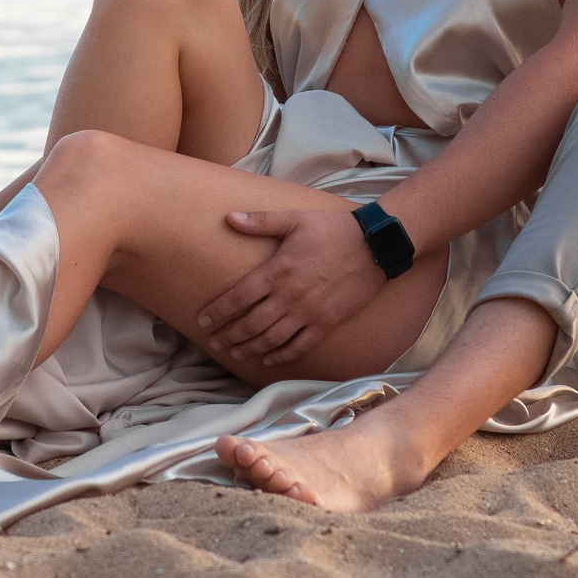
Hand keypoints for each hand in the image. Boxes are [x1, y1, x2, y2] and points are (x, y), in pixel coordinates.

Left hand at [194, 208, 384, 368]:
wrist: (375, 246)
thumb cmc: (332, 229)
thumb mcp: (294, 219)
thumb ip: (261, 221)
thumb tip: (229, 218)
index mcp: (277, 271)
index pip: (238, 297)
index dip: (218, 311)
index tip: (202, 320)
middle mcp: (289, 296)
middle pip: (250, 324)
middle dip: (228, 335)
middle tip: (213, 343)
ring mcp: (308, 313)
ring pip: (271, 339)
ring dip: (249, 349)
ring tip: (234, 353)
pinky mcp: (326, 323)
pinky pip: (299, 346)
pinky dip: (281, 356)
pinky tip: (268, 360)